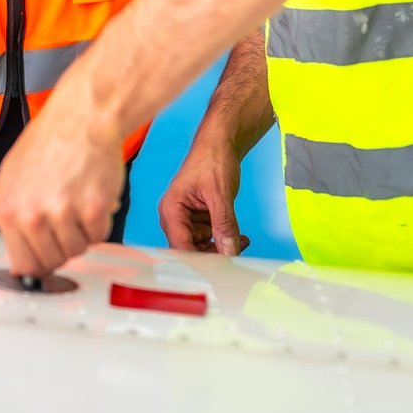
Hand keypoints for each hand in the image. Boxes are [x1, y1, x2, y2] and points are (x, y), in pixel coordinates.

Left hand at [0, 99, 124, 277]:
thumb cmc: (50, 143)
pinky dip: (100, 221)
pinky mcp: (92, 209)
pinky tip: (92, 195)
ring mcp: (61, 214)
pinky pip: (99, 236)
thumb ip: (15, 219)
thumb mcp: (14, 179)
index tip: (49, 257)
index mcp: (7, 210)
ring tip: (78, 201)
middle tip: (67, 217)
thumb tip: (21, 261)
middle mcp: (31, 216)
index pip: (23, 264)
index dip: (39, 263)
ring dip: (82, 232)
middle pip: (52, 261)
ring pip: (77, 251)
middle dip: (62, 245)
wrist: (82, 116)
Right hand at [158, 139, 249, 255]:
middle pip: (191, 251)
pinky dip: (225, 240)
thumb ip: (224, 224)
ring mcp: (188, 220)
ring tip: (241, 241)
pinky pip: (211, 238)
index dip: (200, 260)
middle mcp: (175, 218)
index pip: (181, 247)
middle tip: (237, 254)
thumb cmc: (212, 159)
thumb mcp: (220, 194)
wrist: (220, 144)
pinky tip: (240, 238)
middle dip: (214, 255)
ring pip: (202, 247)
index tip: (221, 268)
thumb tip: (229, 251)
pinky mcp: (200, 220)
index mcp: (171, 210)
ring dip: (222, 248)